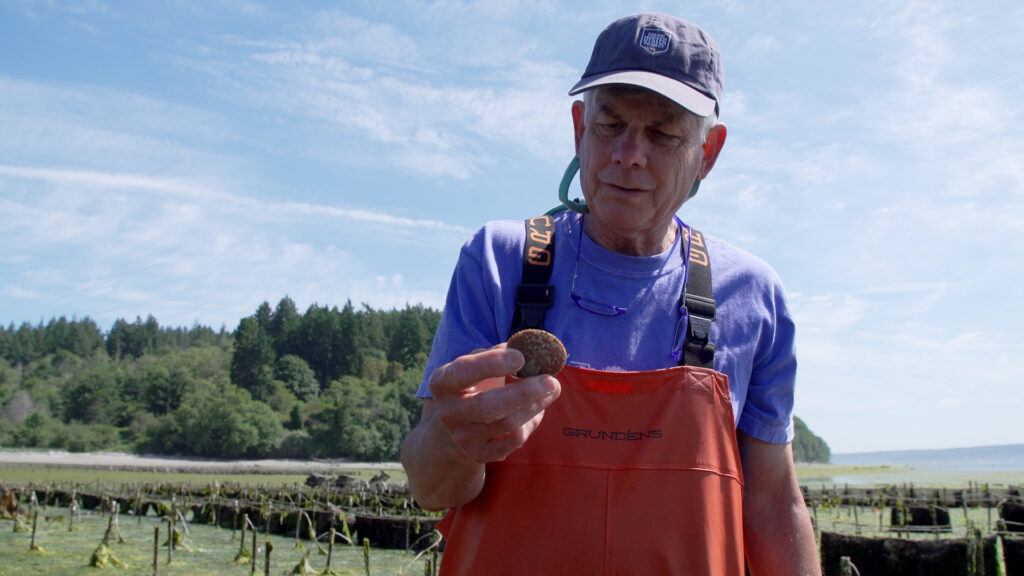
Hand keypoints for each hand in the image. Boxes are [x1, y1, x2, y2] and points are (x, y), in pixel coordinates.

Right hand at [428, 344, 560, 463]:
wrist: (457, 425)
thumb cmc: (474, 383)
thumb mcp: (477, 363)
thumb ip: (499, 353)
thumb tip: (529, 348)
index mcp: (443, 382)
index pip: (464, 372)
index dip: (491, 364)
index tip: (520, 357)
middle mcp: (448, 412)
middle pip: (488, 407)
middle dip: (523, 393)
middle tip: (551, 381)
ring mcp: (462, 437)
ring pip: (506, 425)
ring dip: (535, 406)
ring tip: (551, 390)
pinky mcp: (478, 454)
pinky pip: (513, 441)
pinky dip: (530, 424)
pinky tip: (536, 411)